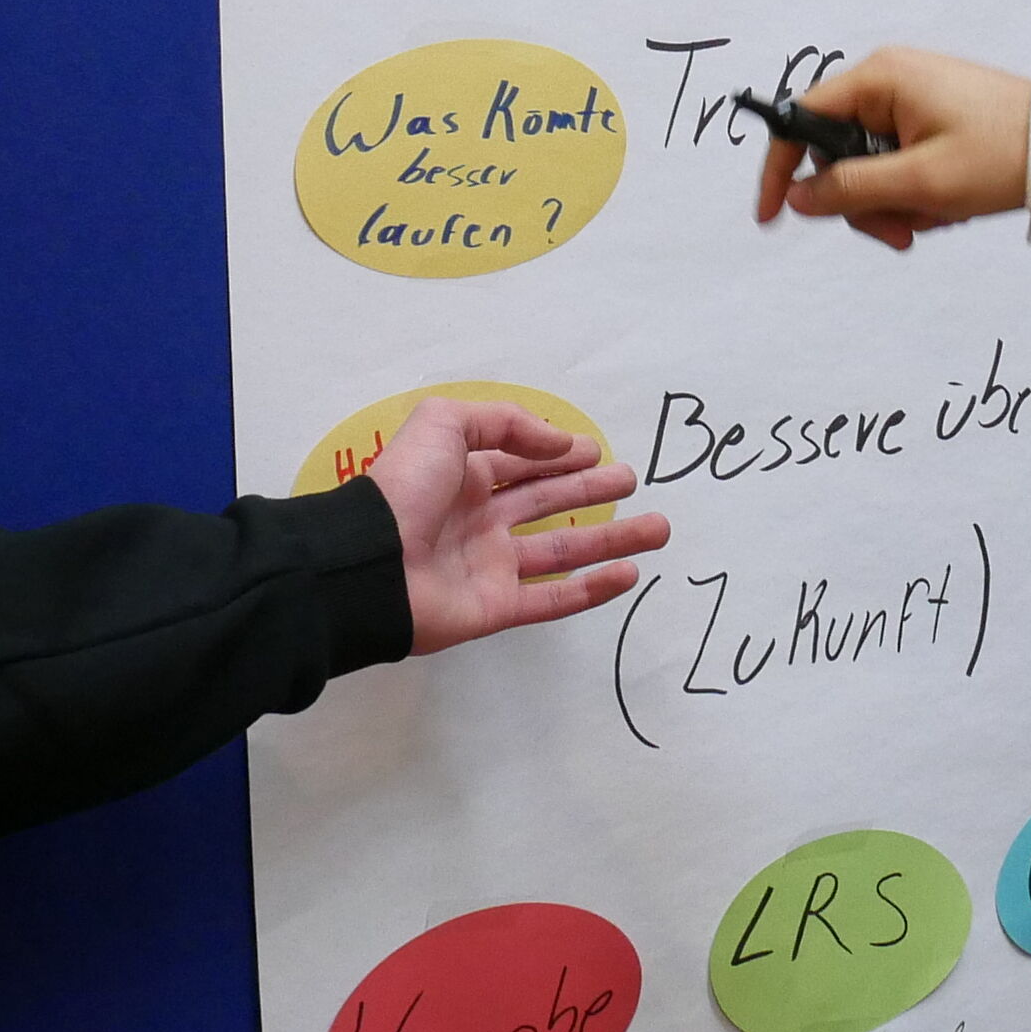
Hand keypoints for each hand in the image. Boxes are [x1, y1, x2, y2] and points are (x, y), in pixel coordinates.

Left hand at [367, 401, 670, 651]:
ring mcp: (490, 567)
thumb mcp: (444, 423)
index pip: (521, 464)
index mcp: (463, 477)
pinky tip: (629, 574)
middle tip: (632, 481)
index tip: (596, 451)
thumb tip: (562, 444)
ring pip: (563, 553)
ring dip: (612, 540)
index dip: (558, 456)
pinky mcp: (496, 607)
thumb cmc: (405, 488)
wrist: (371, 564)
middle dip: (591, 490)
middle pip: (548, 503)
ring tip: (659, 529)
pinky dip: (592, 590)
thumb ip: (506, 423)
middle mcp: (480, 520)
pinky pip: (552, 599)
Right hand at [752, 47, 1030, 251]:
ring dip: (893, 204)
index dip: (781, 168)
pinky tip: (948, 207)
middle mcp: (889, 80)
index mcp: (880, 79)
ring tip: (936, 220)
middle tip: (899, 235)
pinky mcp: (930, 117)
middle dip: (862, 202)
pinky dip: (914, 193)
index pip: (802, 119)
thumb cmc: (1002, 155)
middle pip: (837, 152)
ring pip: (868, 165)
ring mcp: (911, 98)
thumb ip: (851, 190)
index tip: (772, 215)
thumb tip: (797, 198)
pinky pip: (897, 162)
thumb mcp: (921, 182)